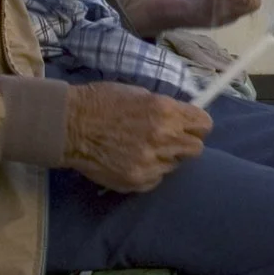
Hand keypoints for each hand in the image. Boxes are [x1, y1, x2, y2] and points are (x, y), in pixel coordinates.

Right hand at [61, 82, 211, 191]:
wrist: (69, 125)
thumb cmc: (101, 102)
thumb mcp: (139, 94)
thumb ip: (166, 108)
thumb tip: (184, 118)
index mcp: (165, 111)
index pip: (204, 125)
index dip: (198, 126)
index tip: (192, 127)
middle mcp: (162, 138)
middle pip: (196, 149)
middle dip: (185, 143)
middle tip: (169, 140)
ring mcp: (150, 162)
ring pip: (175, 165)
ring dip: (165, 157)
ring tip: (143, 148)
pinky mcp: (137, 180)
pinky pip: (157, 179)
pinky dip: (149, 171)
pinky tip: (132, 159)